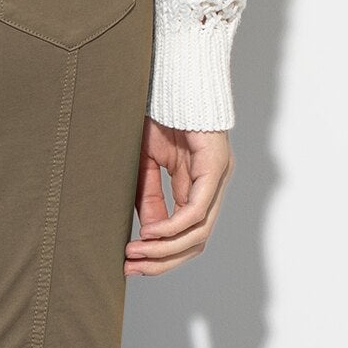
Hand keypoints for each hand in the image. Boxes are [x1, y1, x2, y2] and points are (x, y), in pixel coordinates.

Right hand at [127, 122, 231, 274]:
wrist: (171, 79)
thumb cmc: (158, 115)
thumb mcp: (146, 164)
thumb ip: (149, 198)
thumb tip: (148, 234)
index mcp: (197, 187)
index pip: (187, 236)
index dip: (160, 255)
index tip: (129, 264)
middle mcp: (212, 187)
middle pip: (195, 242)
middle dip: (163, 261)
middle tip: (132, 267)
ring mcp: (218, 178)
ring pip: (198, 232)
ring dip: (165, 248)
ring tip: (136, 253)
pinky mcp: (216, 168)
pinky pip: (196, 208)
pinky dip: (173, 226)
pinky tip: (150, 232)